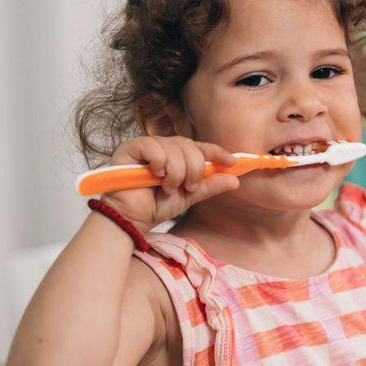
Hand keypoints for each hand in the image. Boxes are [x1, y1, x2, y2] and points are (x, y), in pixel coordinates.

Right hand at [99, 136, 239, 231]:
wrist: (133, 219)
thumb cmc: (156, 206)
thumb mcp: (189, 196)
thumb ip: (209, 185)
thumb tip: (235, 179)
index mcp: (177, 155)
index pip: (200, 147)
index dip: (216, 152)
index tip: (232, 162)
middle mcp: (162, 147)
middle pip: (189, 145)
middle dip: (194, 168)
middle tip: (188, 187)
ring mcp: (146, 146)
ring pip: (173, 147)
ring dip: (176, 171)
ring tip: (168, 188)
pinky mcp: (130, 149)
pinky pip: (152, 146)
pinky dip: (159, 162)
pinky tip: (157, 175)